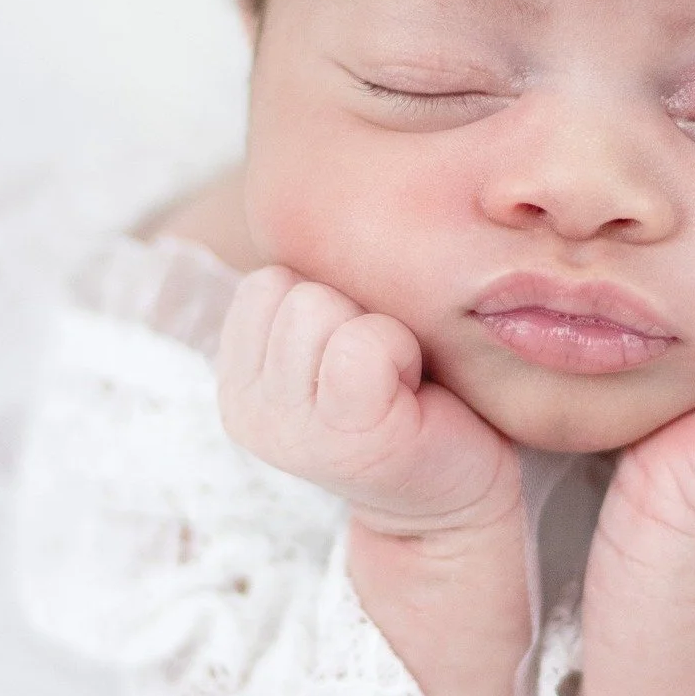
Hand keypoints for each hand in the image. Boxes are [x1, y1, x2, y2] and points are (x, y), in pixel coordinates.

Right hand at [216, 267, 522, 537]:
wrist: (455, 496)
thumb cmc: (405, 398)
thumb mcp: (335, 342)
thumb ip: (309, 297)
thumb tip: (309, 199)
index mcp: (239, 377)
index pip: (267, 280)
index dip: (331, 297)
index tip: (360, 351)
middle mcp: (247, 407)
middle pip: (293, 286)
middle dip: (354, 311)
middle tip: (383, 370)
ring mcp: (291, 428)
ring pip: (321, 306)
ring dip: (378, 331)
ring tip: (396, 380)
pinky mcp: (347, 436)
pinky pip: (364, 343)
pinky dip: (400, 354)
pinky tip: (411, 396)